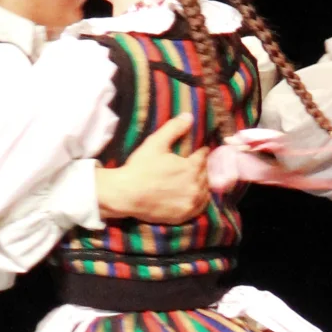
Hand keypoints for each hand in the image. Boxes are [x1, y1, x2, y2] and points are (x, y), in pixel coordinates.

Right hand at [95, 113, 210, 223]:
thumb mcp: (156, 143)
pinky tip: (194, 196)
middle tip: (196, 164)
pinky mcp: (184, 215)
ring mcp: (190, 203)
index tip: (199, 150)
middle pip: (205, 174)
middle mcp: (195, 186)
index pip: (203, 156)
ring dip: (202, 184)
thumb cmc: (140, 168)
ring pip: (205, 191)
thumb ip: (174, 128)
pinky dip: (199, 200)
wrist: (126, 194)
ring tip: (195, 179)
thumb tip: (189, 116)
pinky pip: (199, 207)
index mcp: (191, 167)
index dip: (201, 151)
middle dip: (201, 167)